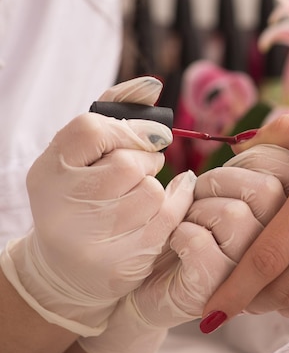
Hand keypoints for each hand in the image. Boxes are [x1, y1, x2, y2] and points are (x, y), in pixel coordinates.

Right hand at [0, 77, 193, 335]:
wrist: (65, 268)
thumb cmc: (78, 195)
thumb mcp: (80, 153)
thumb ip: (114, 112)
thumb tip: (153, 85)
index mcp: (48, 171)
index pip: (91, 129)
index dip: (128, 128)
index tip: (146, 134)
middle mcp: (61, 206)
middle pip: (127, 163)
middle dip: (145, 159)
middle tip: (142, 165)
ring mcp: (89, 239)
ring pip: (151, 191)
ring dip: (155, 184)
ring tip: (140, 191)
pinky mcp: (120, 264)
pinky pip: (168, 219)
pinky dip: (176, 201)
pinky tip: (170, 198)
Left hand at [80, 145, 288, 352]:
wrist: (147, 275)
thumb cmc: (191, 221)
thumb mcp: (222, 187)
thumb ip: (246, 166)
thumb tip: (245, 143)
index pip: (287, 168)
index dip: (249, 162)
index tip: (225, 179)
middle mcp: (283, 248)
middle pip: (266, 190)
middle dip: (220, 182)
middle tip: (200, 197)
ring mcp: (255, 276)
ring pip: (234, 215)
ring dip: (198, 210)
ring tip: (190, 223)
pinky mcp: (221, 290)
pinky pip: (200, 242)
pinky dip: (180, 234)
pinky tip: (179, 244)